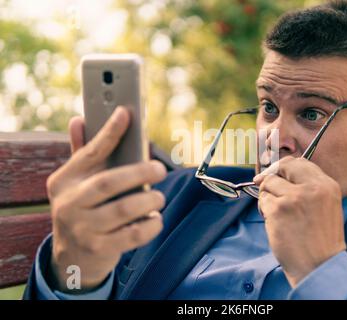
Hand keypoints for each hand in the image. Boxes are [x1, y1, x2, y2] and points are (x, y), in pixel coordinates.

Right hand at [46, 106, 166, 291]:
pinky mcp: (99, 249)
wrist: (70, 258)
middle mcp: (69, 204)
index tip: (125, 113)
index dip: (109, 132)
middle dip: (139, 172)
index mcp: (64, 181)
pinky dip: (150, 225)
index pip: (90, 152)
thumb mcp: (75, 183)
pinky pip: (133, 235)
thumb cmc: (81, 209)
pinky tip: (155, 219)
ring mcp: (83, 229)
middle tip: (160, 169)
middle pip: (108, 182)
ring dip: (148, 200)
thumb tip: (78, 120)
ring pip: (123, 210)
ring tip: (158, 197)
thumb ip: (82, 154)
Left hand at [253, 156, 345, 287]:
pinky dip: (264, 210)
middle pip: (283, 166)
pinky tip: (274, 222)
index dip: (284, 167)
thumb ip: (308, 187)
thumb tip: (279, 173)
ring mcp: (294, 198)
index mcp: (327, 185)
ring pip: (269, 183)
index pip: (301, 162)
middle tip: (266, 186)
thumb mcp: (325, 205)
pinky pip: (262, 200)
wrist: (319, 266)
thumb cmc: (320, 240)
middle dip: (271, 175)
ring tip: (276, 213)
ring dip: (267, 197)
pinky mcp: (278, 210)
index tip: (276, 174)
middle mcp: (312, 188)